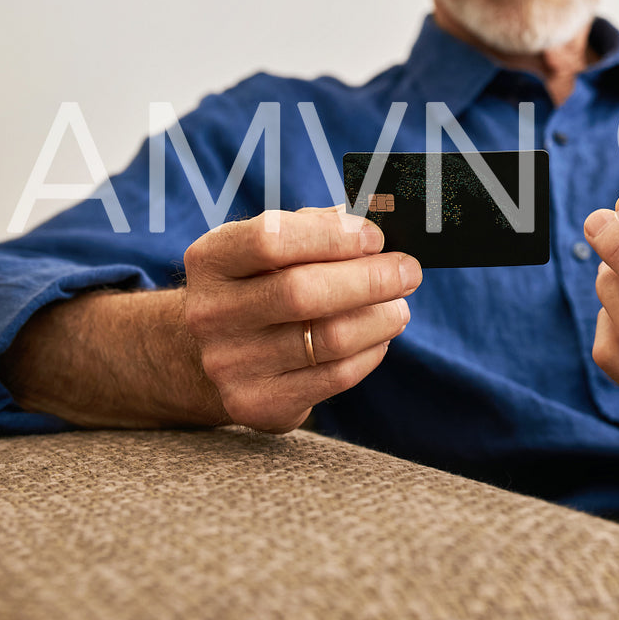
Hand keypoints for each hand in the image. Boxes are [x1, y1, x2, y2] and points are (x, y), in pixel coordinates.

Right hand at [182, 206, 421, 432]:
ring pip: (330, 338)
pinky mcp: (255, 403)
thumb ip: (320, 227)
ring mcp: (229, 363)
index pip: (271, 240)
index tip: (376, 237)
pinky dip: (370, 352)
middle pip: (303, 292)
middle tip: (408, 271)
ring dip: (380, 319)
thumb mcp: (274, 246)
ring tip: (398, 307)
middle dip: (371, 279)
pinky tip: (378, 338)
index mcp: (211, 259)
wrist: (216, 352)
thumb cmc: (262, 283)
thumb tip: (379, 216)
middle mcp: (211, 313)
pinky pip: (335, 376)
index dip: (333, 237)